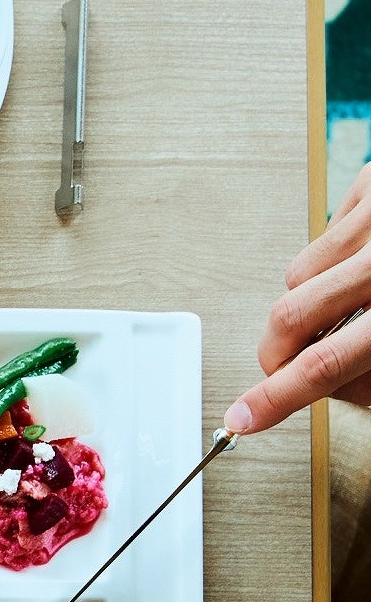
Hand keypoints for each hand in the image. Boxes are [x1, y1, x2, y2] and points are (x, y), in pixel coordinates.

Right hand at [223, 160, 370, 434]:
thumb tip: (337, 390)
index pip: (324, 363)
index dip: (276, 398)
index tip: (243, 417)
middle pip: (290, 317)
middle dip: (277, 354)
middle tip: (285, 371)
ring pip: (297, 277)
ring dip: (312, 304)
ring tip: (354, 306)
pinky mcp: (369, 184)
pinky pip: (323, 235)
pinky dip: (336, 259)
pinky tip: (369, 263)